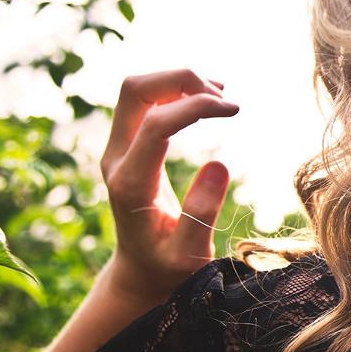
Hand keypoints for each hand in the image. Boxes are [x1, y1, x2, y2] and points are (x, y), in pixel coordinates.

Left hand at [99, 69, 239, 304]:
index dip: (195, 106)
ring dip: (178, 82)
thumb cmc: (168, 268)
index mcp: (131, 184)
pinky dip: (175, 90)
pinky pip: (145, 101)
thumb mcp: (189, 254)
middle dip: (181, 80)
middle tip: (224, 98)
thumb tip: (219, 164)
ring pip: (138, 89)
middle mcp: (116, 159)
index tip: (234, 109)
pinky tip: (206, 100)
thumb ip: (201, 213)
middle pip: (135, 90)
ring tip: (220, 98)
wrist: (140, 271)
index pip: (155, 123)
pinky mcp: (127, 145)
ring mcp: (118, 149)